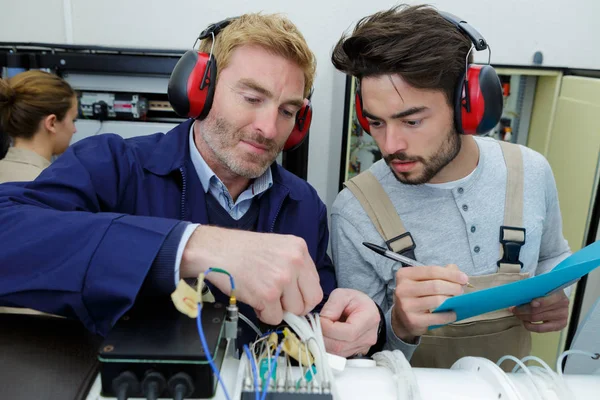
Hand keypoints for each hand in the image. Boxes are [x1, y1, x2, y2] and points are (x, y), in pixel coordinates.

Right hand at [181, 225, 322, 324]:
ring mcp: (282, 279)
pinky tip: (253, 298)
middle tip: (278, 301)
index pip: (316, 284)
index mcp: (299, 249)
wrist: (215, 250)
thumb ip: (294, 266)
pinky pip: (274, 318)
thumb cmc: (241, 249)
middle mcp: (295, 262)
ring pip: (293, 311)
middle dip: (294, 306)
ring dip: (278, 310)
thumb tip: (302, 293)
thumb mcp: (276, 247)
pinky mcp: (268, 295)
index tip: (292, 297)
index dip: (303, 295)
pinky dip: (263, 314)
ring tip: (262, 296)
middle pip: (310, 301)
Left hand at [319, 288, 379, 356]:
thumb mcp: (342, 295)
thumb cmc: (354, 301)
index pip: (348, 332)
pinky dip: (327, 347)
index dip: (329, 328)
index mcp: (369, 319)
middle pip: (340, 346)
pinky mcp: (355, 353)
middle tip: (314, 326)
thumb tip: (322, 321)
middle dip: (323, 336)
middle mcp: (368, 337)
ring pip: (337, 353)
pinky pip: (338, 355)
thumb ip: (332, 306)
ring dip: (323, 343)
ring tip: (318, 330)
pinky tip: (324, 336)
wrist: (364, 309)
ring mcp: (362, 347)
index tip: (319, 320)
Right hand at [391, 264, 467, 341]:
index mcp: (405, 275)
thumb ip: (439, 273)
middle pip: (435, 285)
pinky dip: (449, 315)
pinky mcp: (413, 320)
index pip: (432, 271)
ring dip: (452, 300)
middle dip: (453, 287)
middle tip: (461, 290)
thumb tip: (457, 272)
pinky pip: (437, 317)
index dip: (450, 274)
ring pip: (437, 300)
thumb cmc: (415, 295)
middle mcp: (403, 289)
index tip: (464, 278)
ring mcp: (406, 305)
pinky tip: (452, 313)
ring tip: (456, 300)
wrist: (401, 318)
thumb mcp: (422, 280)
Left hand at [510, 291, 568, 332]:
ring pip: (537, 318)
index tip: (531, 303)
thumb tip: (517, 290)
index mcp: (558, 294)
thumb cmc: (546, 291)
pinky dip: (530, 326)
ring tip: (517, 314)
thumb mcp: (541, 286)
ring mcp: (562, 316)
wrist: (557, 297)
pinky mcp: (559, 325)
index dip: (540, 302)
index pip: (548, 300)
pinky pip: (541, 329)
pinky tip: (525, 322)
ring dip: (523, 317)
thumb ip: (532, 288)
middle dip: (522, 310)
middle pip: (538, 310)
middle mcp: (563, 305)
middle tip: (513, 309)